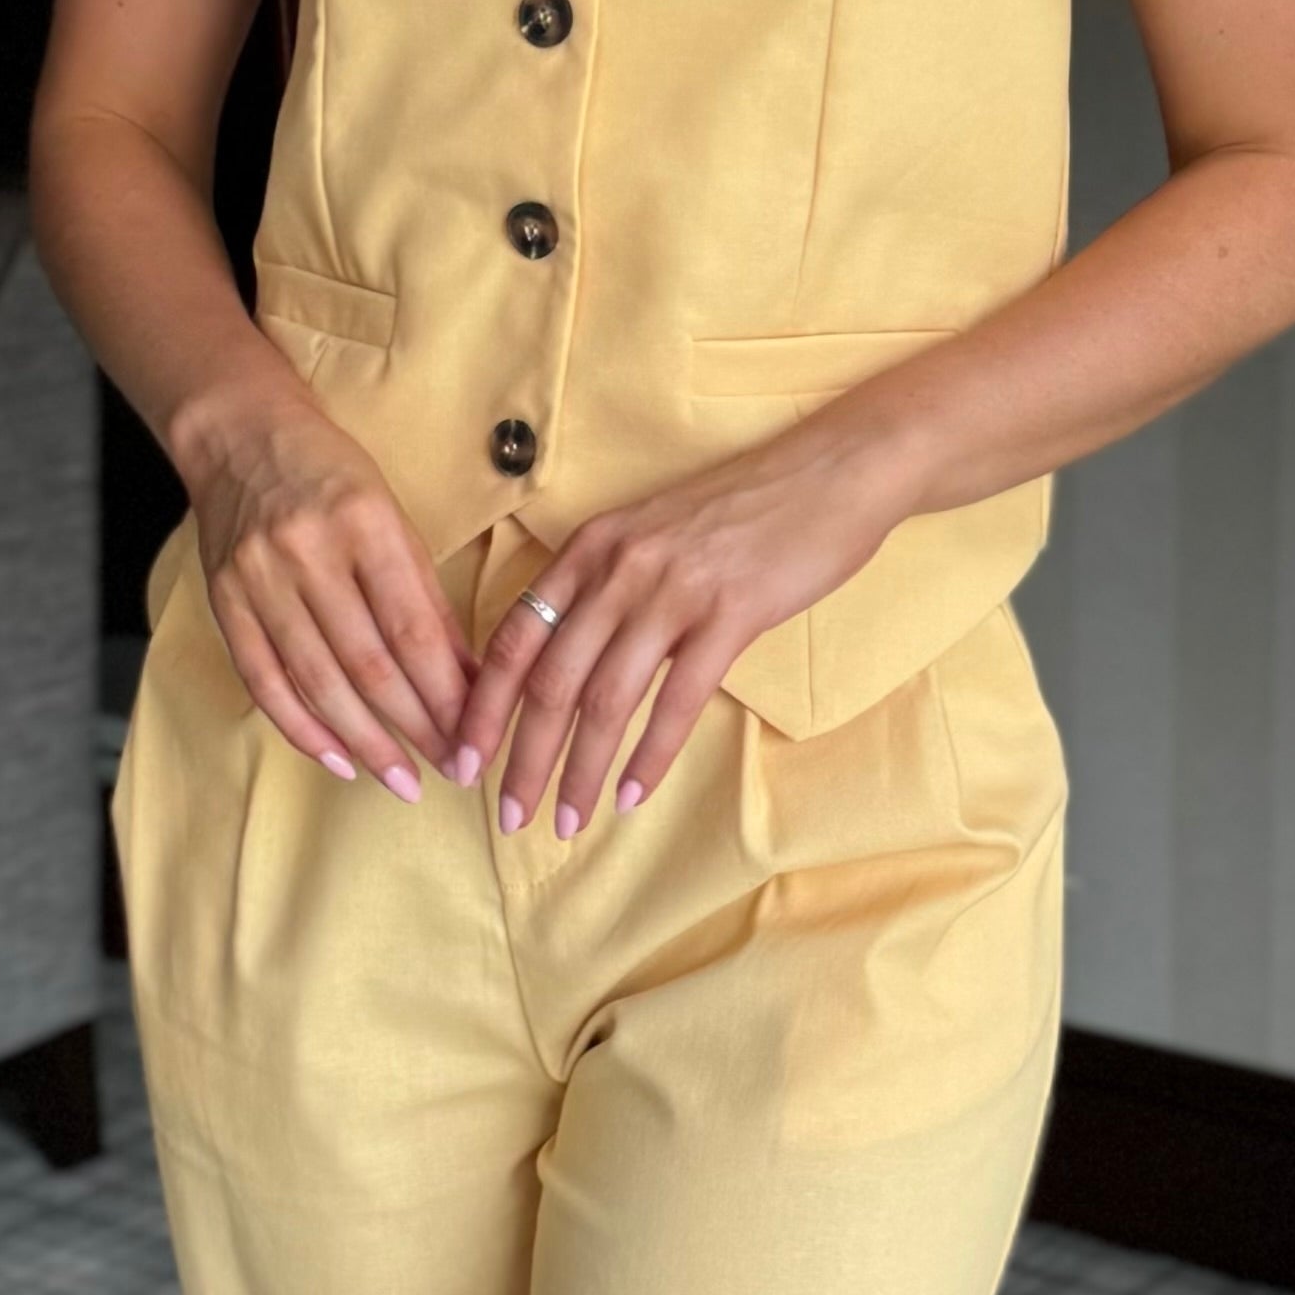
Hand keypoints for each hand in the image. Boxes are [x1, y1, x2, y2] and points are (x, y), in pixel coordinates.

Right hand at [191, 404, 472, 794]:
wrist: (240, 437)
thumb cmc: (332, 476)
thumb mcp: (393, 518)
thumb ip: (426, 599)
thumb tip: (466, 680)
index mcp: (363, 523)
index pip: (412, 629)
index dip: (446, 694)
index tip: (475, 736)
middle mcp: (307, 553)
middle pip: (368, 663)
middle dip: (416, 728)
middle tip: (451, 769)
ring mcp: (259, 579)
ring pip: (319, 681)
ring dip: (366, 742)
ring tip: (403, 780)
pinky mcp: (225, 601)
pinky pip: (265, 681)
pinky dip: (303, 728)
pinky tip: (338, 760)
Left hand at [452, 426, 902, 829]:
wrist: (830, 472)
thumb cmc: (741, 511)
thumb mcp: (649, 536)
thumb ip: (603, 591)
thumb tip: (559, 663)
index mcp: (589, 548)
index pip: (513, 638)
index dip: (482, 707)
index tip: (464, 760)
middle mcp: (618, 568)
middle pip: (549, 681)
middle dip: (523, 759)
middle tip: (509, 816)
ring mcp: (673, 590)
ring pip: (605, 700)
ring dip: (580, 772)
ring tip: (567, 822)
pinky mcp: (730, 614)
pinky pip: (675, 701)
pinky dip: (649, 757)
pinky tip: (630, 796)